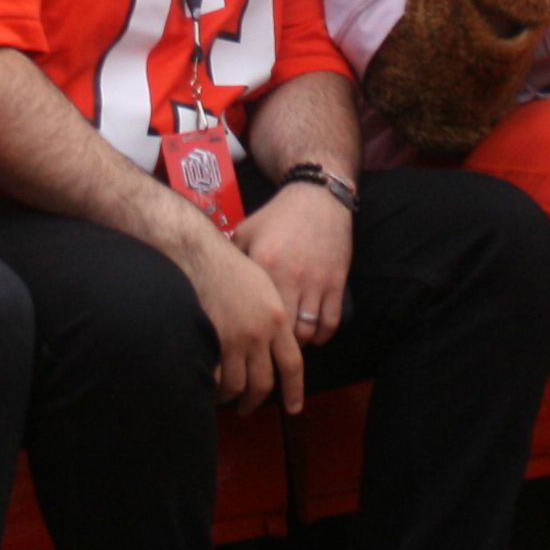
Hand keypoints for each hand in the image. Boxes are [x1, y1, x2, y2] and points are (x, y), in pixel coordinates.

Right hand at [192, 242, 304, 412]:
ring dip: (231, 397)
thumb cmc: (230, 266)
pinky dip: (212, 386)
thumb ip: (273, 318)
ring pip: (238, 385)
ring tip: (224, 398)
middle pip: (263, 383)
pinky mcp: (211, 340)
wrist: (200, 255)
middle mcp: (260, 333)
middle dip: (255, 401)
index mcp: (277, 319)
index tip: (294, 408)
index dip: (294, 391)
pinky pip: (215, 377)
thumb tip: (273, 344)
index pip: (293, 365)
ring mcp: (234, 339)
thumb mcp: (265, 287)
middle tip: (247, 408)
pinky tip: (207, 385)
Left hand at [237, 180, 353, 346]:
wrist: (317, 198)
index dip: (252, 334)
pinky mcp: (336, 282)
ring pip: (309, 330)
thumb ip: (233, 258)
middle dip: (276, 346)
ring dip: (299, 344)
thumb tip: (212, 285)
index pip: (256, 314)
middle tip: (269, 351)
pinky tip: (314, 336)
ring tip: (290, 345)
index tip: (246, 344)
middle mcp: (291, 278)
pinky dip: (322, 335)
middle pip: (283, 331)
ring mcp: (316, 282)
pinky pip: (331, 321)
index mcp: (264, 267)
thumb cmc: (277, 216)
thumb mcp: (246, 231)